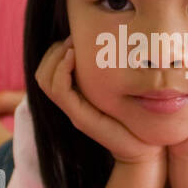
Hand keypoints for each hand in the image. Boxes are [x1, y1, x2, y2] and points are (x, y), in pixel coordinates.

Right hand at [35, 37, 165, 165]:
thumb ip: (112, 72)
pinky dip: (62, 70)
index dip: (55, 50)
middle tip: (73, 39)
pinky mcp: (81, 118)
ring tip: (73, 47)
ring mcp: (73, 112)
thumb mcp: (123, 89)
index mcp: (76, 97)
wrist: (146, 150)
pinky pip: (60, 90)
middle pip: (42, 73)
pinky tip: (74, 57)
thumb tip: (113, 44)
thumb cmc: (139, 117)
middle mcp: (70, 104)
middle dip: (53, 51)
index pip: (47, 70)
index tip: (75, 37)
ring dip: (56, 57)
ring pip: (46, 80)